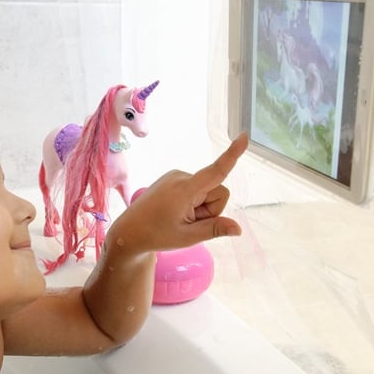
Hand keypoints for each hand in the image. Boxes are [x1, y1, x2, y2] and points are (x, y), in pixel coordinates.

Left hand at [108, 132, 247, 253]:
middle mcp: (181, 177)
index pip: (215, 171)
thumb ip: (214, 229)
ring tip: (179, 217)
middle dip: (210, 209)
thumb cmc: (157, 235)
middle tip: (189, 222)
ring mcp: (176, 176)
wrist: (130, 231)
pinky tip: (175, 211)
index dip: (232, 155)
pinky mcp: (174, 178)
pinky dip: (193, 201)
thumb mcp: (188, 237)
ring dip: (201, 207)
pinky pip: (197, 189)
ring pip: (208, 190)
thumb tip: (238, 228)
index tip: (244, 136)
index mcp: (185, 190)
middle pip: (217, 190)